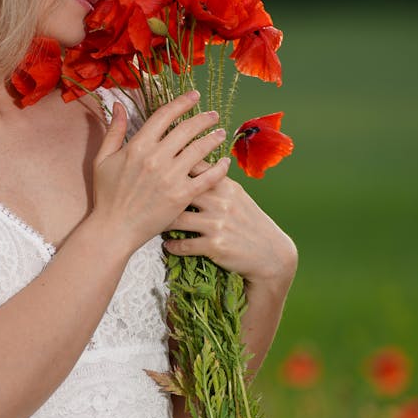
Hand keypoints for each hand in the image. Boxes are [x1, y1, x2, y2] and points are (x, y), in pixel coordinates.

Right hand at [91, 92, 229, 253]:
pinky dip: (219, 168)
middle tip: (213, 115)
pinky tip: (225, 162)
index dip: (182, 102)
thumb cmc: (106, 195)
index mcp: (138, 146)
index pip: (165, 115)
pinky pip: (208, 177)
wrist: (114, 228)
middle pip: (187, 129)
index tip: (194, 96)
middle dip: (203, 119)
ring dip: (213, 138)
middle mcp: (156, 158)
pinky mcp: (182, 195)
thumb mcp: (103, 159)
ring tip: (221, 133)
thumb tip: (119, 105)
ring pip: (200, 149)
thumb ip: (114, 130)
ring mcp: (171, 177)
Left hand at [163, 161, 296, 287]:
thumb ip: (214, 182)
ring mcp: (217, 224)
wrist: (271, 254)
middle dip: (159, 196)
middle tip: (146, 200)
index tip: (155, 172)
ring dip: (162, 223)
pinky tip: (167, 245)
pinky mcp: (215, 246)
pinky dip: (171, 245)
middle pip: (179, 191)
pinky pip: (183, 245)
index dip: (172, 168)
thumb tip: (188, 163)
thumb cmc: (248, 222)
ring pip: (176, 219)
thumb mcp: (236, 196)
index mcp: (225, 185)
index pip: (193, 168)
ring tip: (155, 224)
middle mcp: (220, 201)